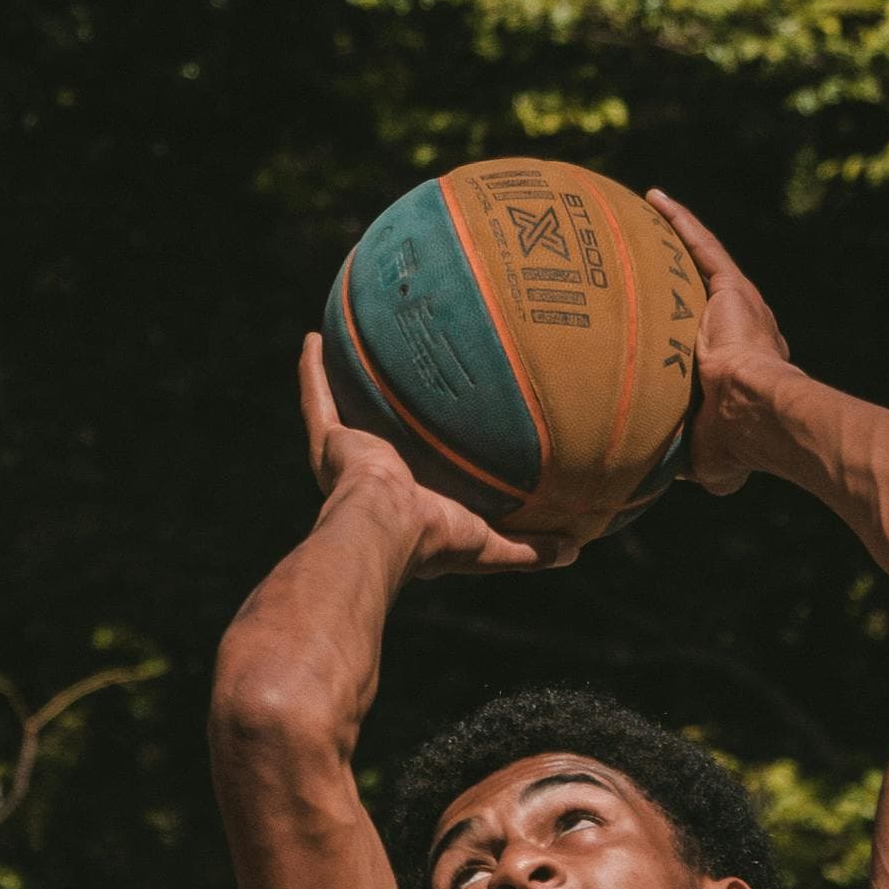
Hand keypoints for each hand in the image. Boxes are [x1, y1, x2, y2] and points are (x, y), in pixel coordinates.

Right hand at [296, 334, 558, 574]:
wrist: (388, 527)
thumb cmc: (436, 538)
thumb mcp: (491, 545)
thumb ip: (530, 548)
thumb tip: (577, 549)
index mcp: (407, 497)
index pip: (420, 466)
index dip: (429, 447)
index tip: (446, 421)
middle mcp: (375, 471)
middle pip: (379, 428)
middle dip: (384, 404)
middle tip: (403, 369)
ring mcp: (349, 455)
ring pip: (343, 407)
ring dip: (341, 379)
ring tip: (348, 341)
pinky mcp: (330, 441)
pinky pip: (318, 398)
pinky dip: (312, 371)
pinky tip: (314, 338)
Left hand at [649, 196, 793, 497]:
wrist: (755, 415)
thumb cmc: (733, 443)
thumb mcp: (698, 455)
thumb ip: (674, 457)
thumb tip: (642, 480)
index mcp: (736, 369)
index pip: (702, 346)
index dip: (679, 335)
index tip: (652, 330)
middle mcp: (740, 331)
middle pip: (696, 298)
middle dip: (671, 281)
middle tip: (638, 265)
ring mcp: (737, 306)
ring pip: (697, 264)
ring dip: (672, 240)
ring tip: (641, 217)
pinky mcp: (732, 289)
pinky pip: (700, 247)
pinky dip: (679, 222)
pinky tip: (654, 199)